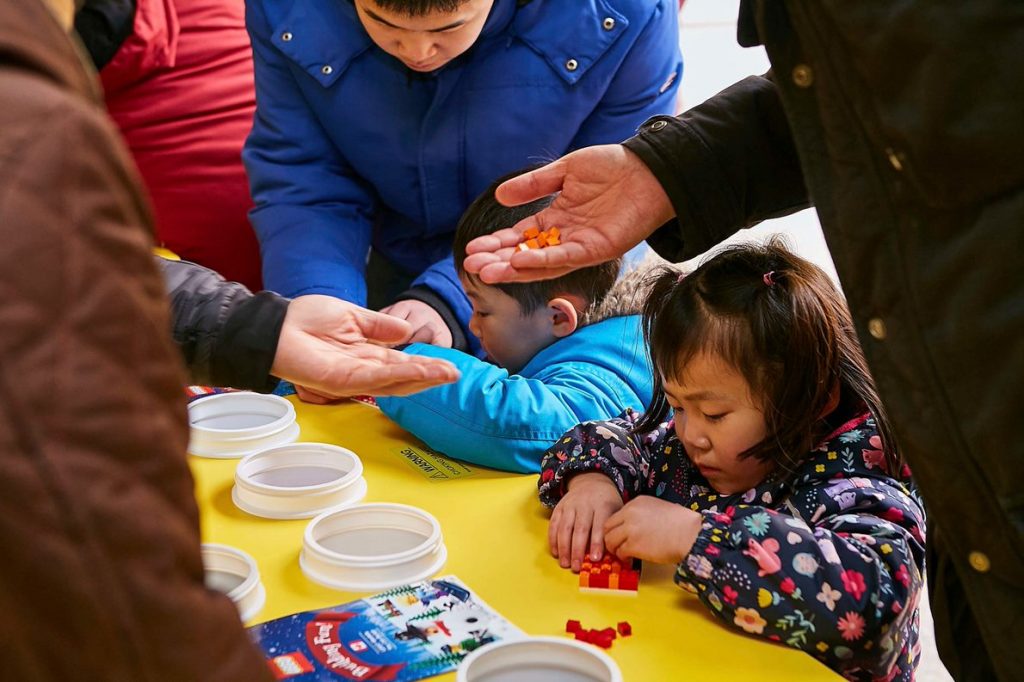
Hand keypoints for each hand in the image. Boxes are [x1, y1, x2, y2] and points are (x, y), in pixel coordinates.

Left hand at [271, 295, 459, 398]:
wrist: (276, 325)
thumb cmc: (305, 320)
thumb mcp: (353, 316)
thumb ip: (380, 325)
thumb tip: (408, 331)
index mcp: (367, 355)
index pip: (403, 363)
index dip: (427, 364)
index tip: (450, 364)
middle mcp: (364, 370)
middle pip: (404, 378)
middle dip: (431, 376)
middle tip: (456, 373)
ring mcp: (354, 379)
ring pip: (395, 382)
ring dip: (421, 378)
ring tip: (446, 373)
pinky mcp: (342, 381)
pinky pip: (376, 379)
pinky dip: (398, 375)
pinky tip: (418, 371)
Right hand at [462, 145, 673, 283]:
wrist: (648, 169)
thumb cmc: (611, 167)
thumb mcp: (565, 171)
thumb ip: (534, 185)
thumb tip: (500, 196)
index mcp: (556, 218)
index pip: (520, 237)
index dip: (496, 244)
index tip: (472, 249)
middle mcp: (565, 237)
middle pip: (525, 255)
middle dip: (497, 261)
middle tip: (470, 266)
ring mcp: (580, 246)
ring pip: (540, 264)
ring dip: (513, 269)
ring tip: (487, 271)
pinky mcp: (597, 250)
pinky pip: (564, 259)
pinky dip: (541, 262)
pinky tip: (519, 262)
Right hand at [548, 473, 623, 572]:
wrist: (592, 481)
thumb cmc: (607, 502)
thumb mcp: (616, 510)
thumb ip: (614, 529)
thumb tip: (617, 554)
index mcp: (602, 505)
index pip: (599, 525)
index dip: (597, 543)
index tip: (596, 559)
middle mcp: (585, 504)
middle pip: (580, 528)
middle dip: (577, 550)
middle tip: (577, 567)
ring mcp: (570, 505)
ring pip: (565, 527)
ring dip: (564, 547)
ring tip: (565, 563)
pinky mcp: (559, 507)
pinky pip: (554, 524)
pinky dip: (553, 539)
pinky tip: (556, 552)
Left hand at [604, 496, 702, 564]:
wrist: (690, 533)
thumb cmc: (681, 523)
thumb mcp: (658, 508)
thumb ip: (643, 514)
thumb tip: (635, 527)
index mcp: (636, 502)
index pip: (616, 515)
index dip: (616, 528)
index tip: (620, 536)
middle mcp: (630, 513)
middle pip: (608, 527)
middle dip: (610, 538)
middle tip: (617, 547)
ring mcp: (630, 529)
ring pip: (610, 541)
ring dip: (615, 549)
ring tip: (623, 555)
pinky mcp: (633, 545)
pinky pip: (620, 552)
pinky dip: (623, 558)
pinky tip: (630, 560)